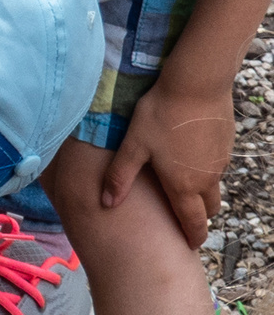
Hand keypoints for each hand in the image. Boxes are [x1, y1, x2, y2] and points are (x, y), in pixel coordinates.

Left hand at [101, 80, 235, 246]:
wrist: (195, 86)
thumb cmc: (160, 115)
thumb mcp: (133, 145)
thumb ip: (120, 176)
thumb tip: (106, 203)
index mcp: (184, 185)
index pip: (193, 221)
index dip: (192, 236)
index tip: (190, 246)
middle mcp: (207, 178)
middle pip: (209, 208)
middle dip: (199, 217)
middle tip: (188, 220)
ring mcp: (220, 162)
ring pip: (214, 186)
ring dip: (203, 193)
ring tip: (187, 190)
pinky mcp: (226, 144)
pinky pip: (218, 166)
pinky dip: (207, 171)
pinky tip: (192, 157)